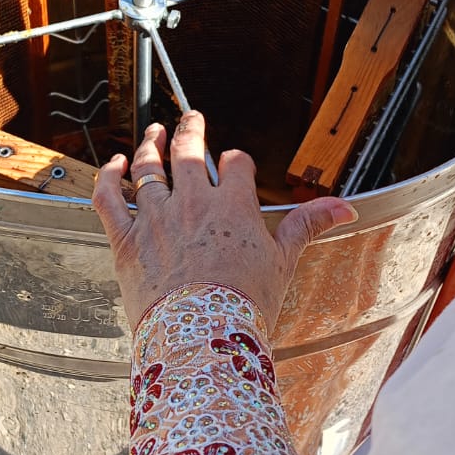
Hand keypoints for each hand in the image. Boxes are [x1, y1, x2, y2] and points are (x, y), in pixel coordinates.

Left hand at [92, 111, 357, 331]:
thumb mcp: (284, 261)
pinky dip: (109, 177)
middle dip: (191, 130)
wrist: (203, 336)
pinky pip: (109, 198)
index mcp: (232, 205)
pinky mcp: (126, 239)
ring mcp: (155, 218)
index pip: (236, 164)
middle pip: (188, 150)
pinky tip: (113, 164)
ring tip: (154, 132)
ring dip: (151, 145)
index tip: (236, 164)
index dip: (237, 162)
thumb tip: (345, 207)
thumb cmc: (245, 304)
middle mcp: (191, 202)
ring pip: (148, 168)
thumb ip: (308, 226)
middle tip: (192, 118)